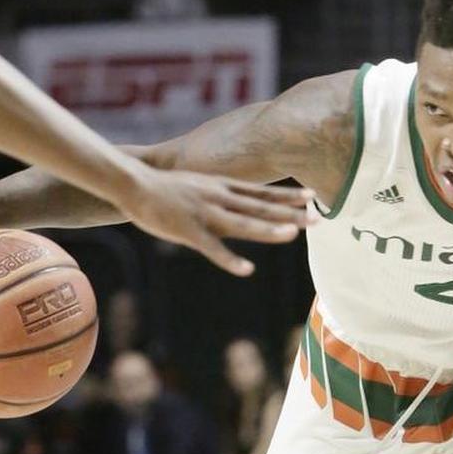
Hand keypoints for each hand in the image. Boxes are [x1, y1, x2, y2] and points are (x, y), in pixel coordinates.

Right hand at [117, 166, 316, 276]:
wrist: (134, 183)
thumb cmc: (164, 187)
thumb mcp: (199, 183)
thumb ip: (218, 191)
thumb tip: (236, 196)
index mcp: (222, 187)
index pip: (262, 192)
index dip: (287, 196)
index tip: (312, 197)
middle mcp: (219, 198)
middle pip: (260, 207)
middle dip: (290, 214)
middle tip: (318, 219)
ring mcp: (205, 214)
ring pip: (242, 224)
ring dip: (268, 230)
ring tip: (292, 235)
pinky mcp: (188, 231)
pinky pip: (212, 249)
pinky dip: (229, 260)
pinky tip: (246, 270)